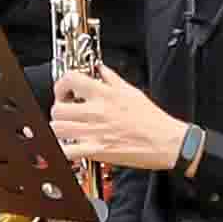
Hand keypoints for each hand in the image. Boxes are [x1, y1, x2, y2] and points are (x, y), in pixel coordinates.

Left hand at [54, 66, 191, 178]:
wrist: (166, 141)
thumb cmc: (152, 119)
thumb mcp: (132, 91)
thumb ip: (112, 78)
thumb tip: (101, 70)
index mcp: (105, 94)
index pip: (70, 80)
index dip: (61, 85)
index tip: (64, 91)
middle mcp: (96, 111)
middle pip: (58, 108)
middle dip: (58, 110)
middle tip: (66, 113)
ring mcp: (94, 132)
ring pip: (57, 128)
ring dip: (59, 129)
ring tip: (68, 129)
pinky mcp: (97, 151)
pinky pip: (68, 151)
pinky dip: (64, 150)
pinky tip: (71, 147)